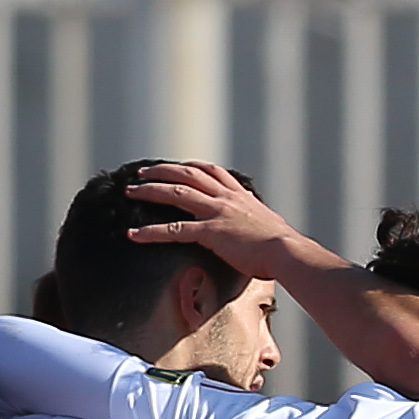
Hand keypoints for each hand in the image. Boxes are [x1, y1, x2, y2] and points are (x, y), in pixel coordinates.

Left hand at [123, 162, 306, 281]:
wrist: (287, 252)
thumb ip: (257, 223)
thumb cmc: (283, 247)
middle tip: (143, 173)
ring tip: (131, 192)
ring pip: (177, 193)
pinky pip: (174, 230)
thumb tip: (260, 230)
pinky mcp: (210, 232)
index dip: (192, 166)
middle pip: (188, 174)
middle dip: (162, 171)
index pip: (212, 172)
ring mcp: (217, 212)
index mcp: (240, 196)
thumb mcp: (268, 226)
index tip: (178, 166)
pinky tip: (134, 234)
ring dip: (150, 190)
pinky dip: (151, 232)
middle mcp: (226, 198)